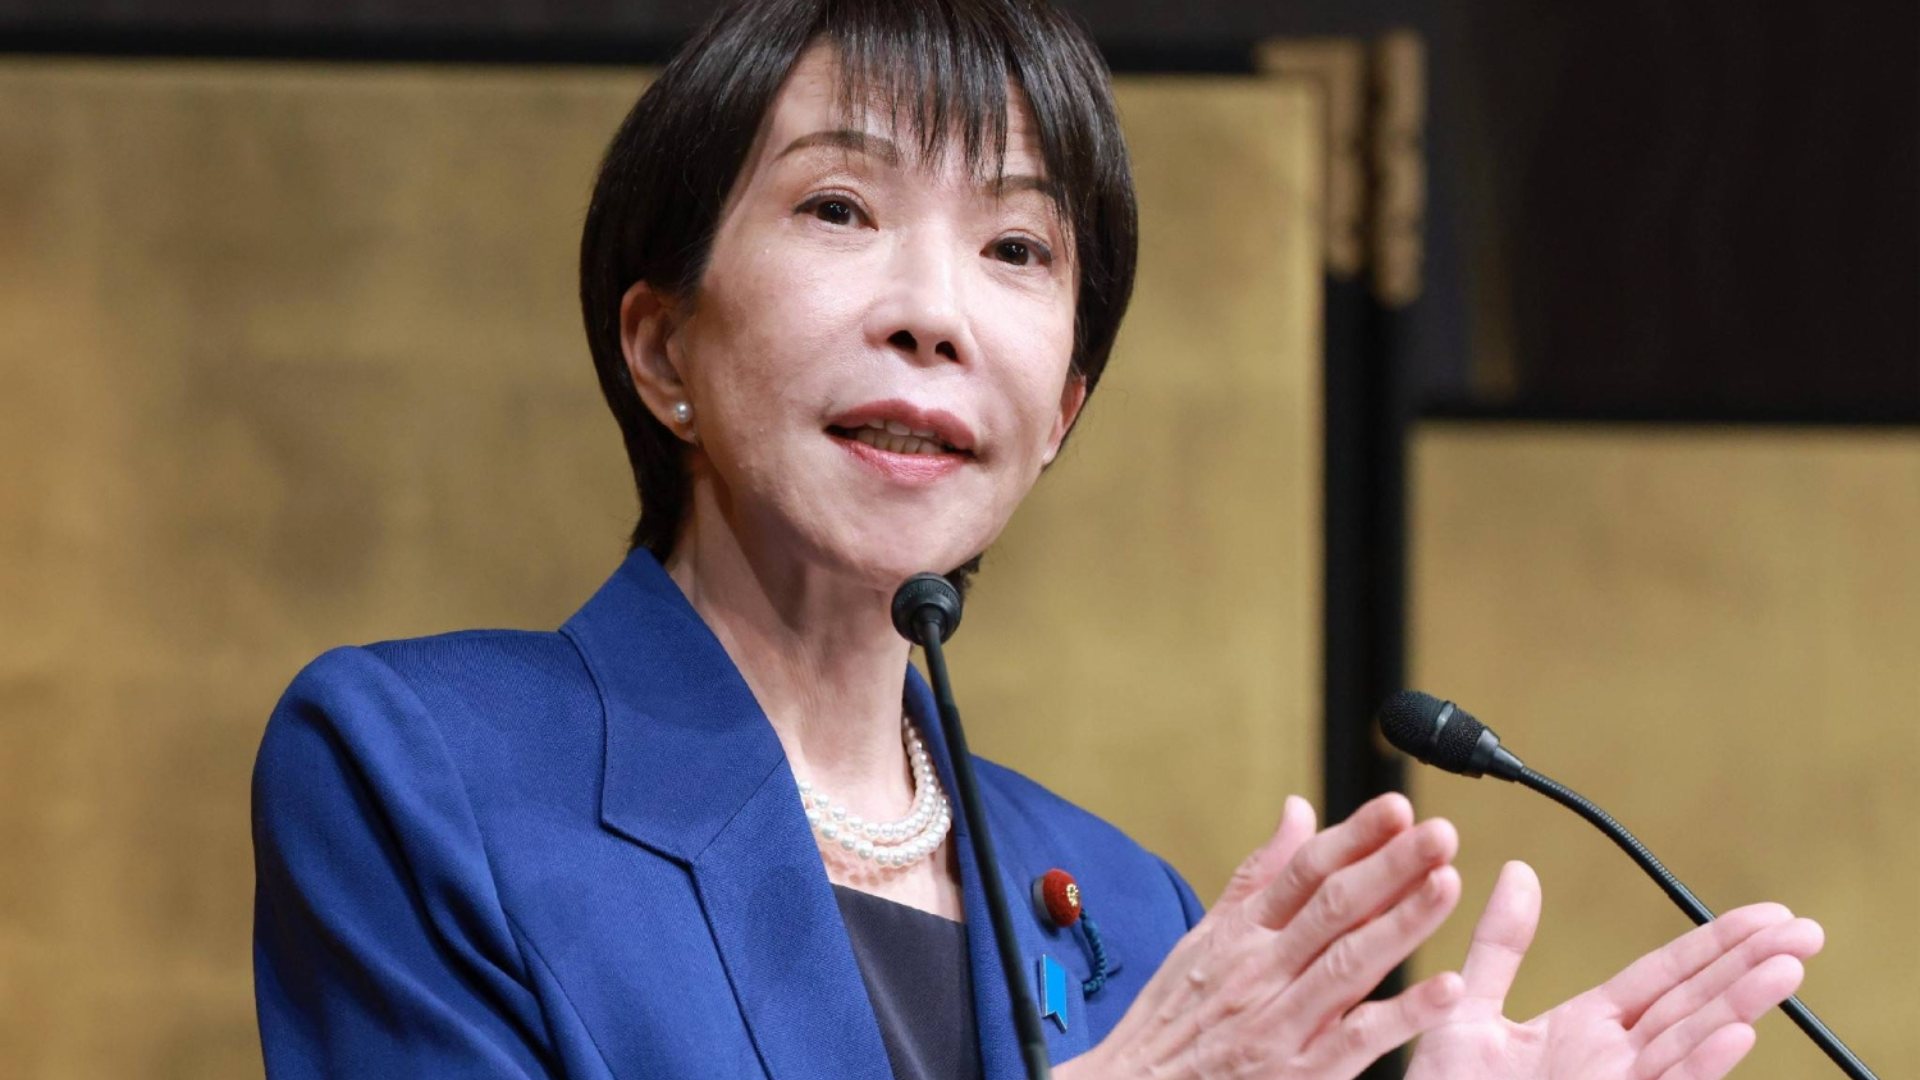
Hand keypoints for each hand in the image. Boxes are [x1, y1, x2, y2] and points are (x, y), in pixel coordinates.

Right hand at [1060, 793, 1467, 1079]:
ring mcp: (1280, 1022)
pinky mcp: (1297, 1074)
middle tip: (1439, 834)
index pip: (1304, 873)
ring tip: (1446, 885)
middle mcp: (1261, 970)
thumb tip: (1298, 810)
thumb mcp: (1203, 937)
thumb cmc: (1171, 1020)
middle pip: (1333, 908)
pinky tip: (1447, 990)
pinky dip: (1402, 1015)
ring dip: (1401, 924)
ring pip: (1349, 964)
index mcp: (1242, 934)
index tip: (1397, 808)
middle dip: (1390, 868)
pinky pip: (1356, 1039)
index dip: (1352, 837)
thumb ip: (1258, 874)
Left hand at [1406, 861, 1824, 1079]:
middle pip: (1693, 1004)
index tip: (1766, 915)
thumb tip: (1520, 871)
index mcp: (1587, 1027)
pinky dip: (1698, 1065)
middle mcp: (1612, 1060)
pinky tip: (1737, 1036)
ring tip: (1788, 969)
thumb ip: (1500, 945)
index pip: (1665, 976)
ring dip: (1739, 1008)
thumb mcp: (1465, 1006)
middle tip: (1807, 930)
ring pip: (1689, 1044)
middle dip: (1749, 967)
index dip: (1714, 944)